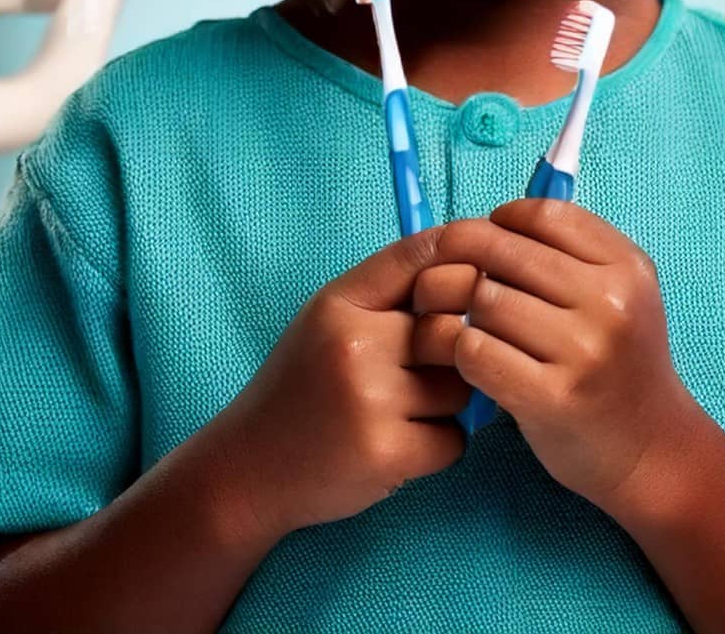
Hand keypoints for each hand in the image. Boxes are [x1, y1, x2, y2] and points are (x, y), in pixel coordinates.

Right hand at [213, 228, 469, 540]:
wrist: (248, 470)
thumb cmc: (301, 386)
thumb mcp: (329, 320)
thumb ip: (390, 292)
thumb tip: (476, 267)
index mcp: (340, 303)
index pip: (420, 254)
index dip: (460, 263)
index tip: (470, 284)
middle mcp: (354, 344)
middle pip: (452, 328)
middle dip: (452, 352)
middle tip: (424, 371)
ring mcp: (371, 400)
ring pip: (460, 388)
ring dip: (446, 404)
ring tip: (404, 412)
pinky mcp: (386, 454)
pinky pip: (455, 439)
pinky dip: (439, 445)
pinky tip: (402, 444)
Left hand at [412, 199, 698, 516]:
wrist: (652, 450)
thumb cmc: (622, 362)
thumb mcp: (622, 293)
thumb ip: (571, 252)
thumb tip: (494, 221)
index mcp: (626, 268)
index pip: (544, 214)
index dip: (502, 219)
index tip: (487, 238)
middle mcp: (609, 303)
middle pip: (504, 252)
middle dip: (462, 254)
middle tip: (443, 269)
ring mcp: (582, 352)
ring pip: (484, 300)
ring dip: (462, 309)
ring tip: (465, 321)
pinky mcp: (551, 399)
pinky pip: (475, 350)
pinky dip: (462, 350)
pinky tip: (472, 359)